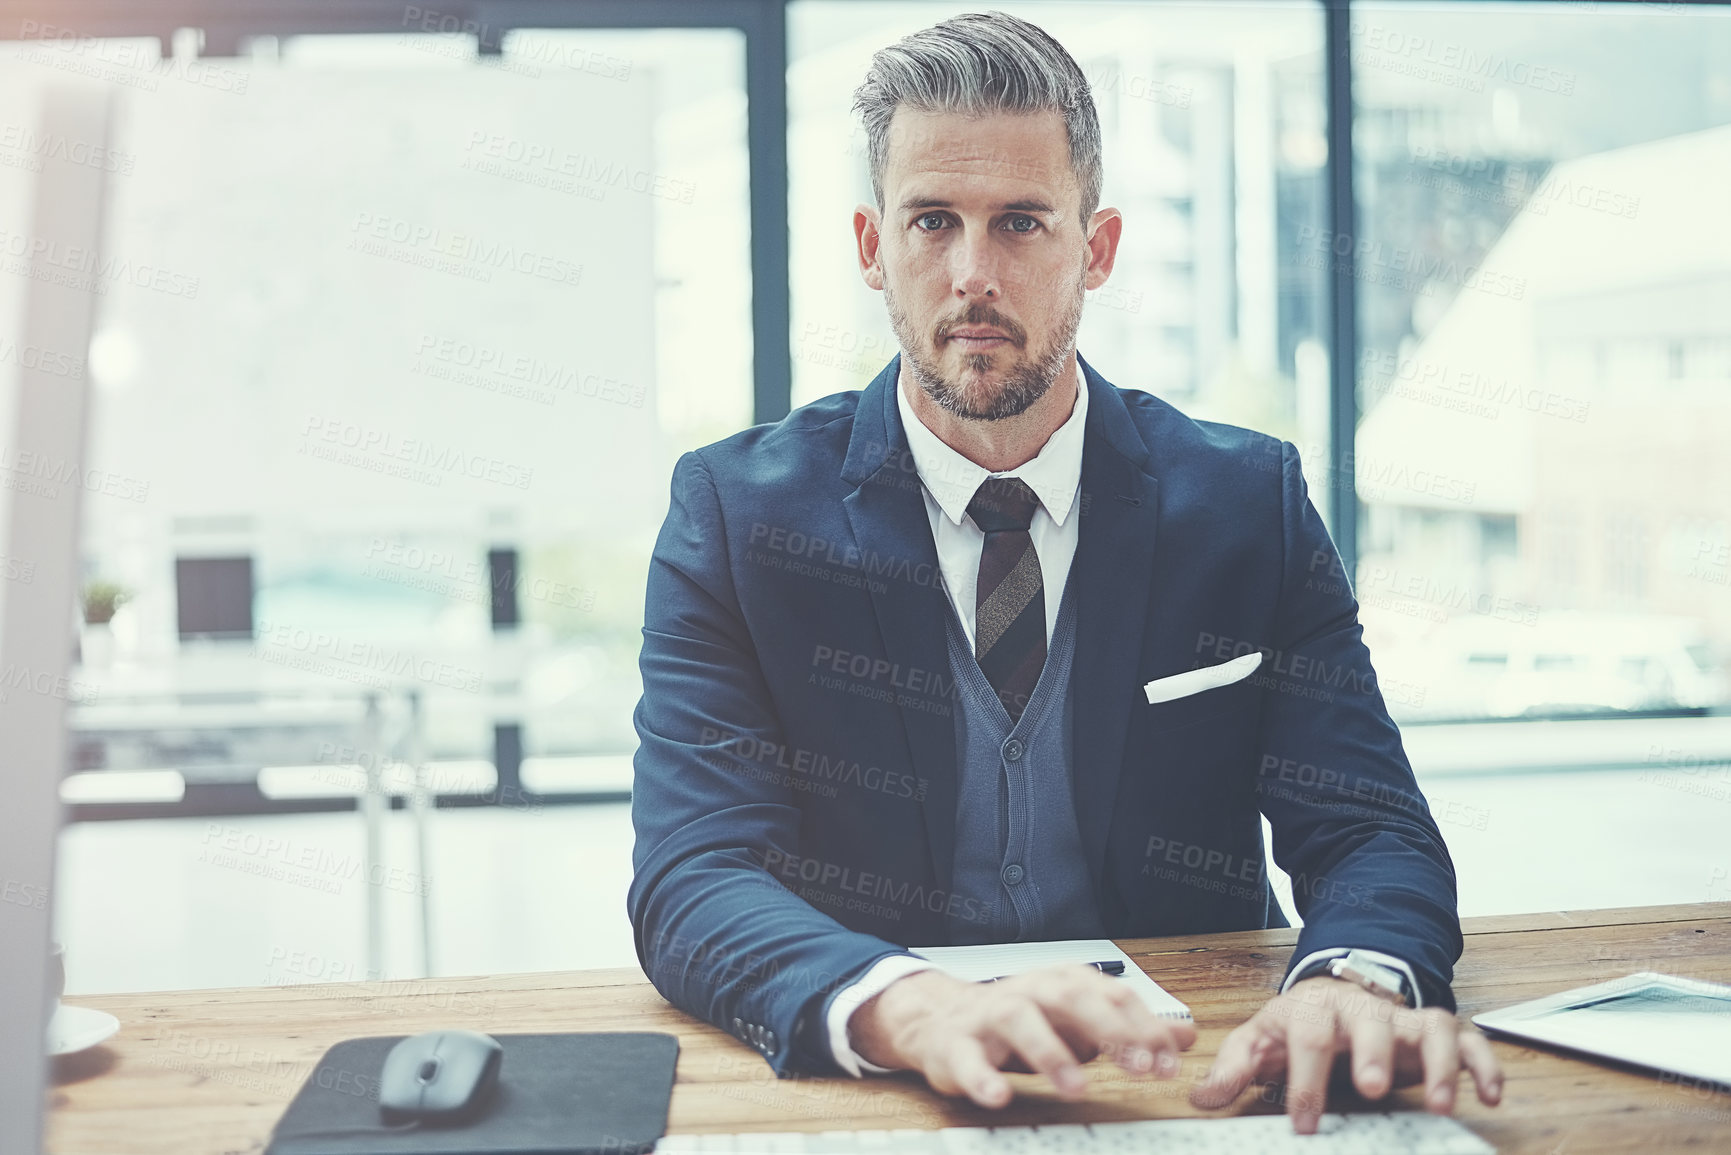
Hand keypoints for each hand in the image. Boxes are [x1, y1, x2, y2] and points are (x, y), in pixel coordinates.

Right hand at [849, 965, 1196, 1107]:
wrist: (944, 1020)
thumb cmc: (1023, 1020)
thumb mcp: (1080, 1020)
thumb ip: (1130, 1028)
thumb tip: (1185, 1035)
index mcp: (1063, 983)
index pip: (1110, 995)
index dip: (1142, 1026)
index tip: (1168, 1061)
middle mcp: (1029, 992)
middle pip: (1070, 997)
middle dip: (1108, 1029)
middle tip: (1138, 1066)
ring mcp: (990, 1017)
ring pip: (1019, 1020)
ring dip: (1049, 1051)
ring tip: (1075, 1086)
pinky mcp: (956, 1046)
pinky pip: (967, 1059)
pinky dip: (981, 1077)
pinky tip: (998, 1095)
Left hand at [1189, 976, 1503, 1132]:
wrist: (1335, 992)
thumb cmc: (1298, 1026)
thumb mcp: (1261, 1041)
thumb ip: (1235, 1068)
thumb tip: (1200, 1097)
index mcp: (1312, 1010)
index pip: (1307, 1035)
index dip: (1305, 1077)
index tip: (1304, 1122)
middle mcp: (1361, 1009)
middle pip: (1370, 1021)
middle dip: (1373, 1054)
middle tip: (1372, 1089)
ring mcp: (1402, 1017)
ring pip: (1428, 1025)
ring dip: (1437, 1062)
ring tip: (1440, 1103)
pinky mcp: (1435, 1030)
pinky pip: (1467, 1037)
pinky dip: (1482, 1062)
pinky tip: (1490, 1095)